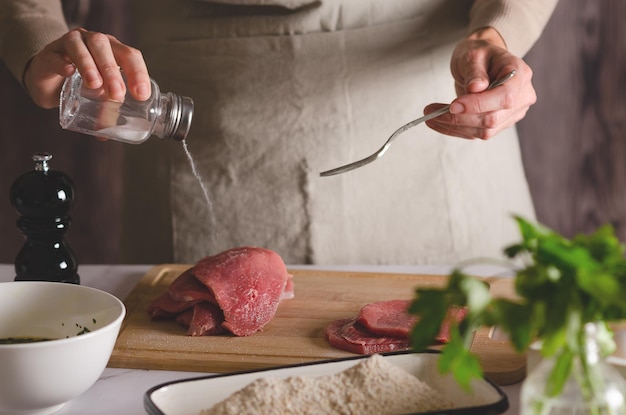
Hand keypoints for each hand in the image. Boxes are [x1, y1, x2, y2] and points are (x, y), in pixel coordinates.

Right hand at [23, 28, 150, 108]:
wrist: (46, 72)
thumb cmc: (78, 81)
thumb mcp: (95, 95)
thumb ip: (103, 110)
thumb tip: (108, 134)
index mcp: (113, 50)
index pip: (130, 56)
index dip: (138, 73)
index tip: (141, 95)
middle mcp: (94, 42)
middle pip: (106, 48)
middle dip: (113, 72)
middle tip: (117, 94)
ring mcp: (70, 44)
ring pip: (82, 47)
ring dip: (90, 66)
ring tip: (95, 85)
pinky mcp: (49, 54)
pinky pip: (56, 56)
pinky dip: (63, 63)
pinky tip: (68, 72)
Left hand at [424, 27, 536, 139]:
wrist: (482, 62)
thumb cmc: (480, 54)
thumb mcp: (474, 54)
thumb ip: (475, 71)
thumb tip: (475, 88)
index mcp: (520, 75)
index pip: (504, 97)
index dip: (479, 104)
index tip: (453, 105)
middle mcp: (522, 97)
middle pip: (492, 118)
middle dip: (459, 118)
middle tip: (432, 112)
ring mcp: (512, 113)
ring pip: (483, 131)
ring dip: (453, 126)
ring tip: (430, 116)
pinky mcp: (499, 124)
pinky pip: (476, 133)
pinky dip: (455, 129)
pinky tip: (439, 122)